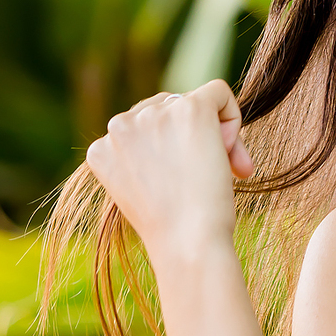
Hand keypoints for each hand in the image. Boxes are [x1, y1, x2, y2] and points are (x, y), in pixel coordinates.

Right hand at [85, 80, 252, 267]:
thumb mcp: (144, 192)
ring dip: (213, 134)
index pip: (141, 130)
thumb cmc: (174, 230)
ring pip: (192, 103)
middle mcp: (120, 126)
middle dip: (191, 138)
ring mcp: (152, 114)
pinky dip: (233, 116)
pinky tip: (232, 150)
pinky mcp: (188, 108)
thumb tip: (184, 140)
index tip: (187, 181)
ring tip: (222, 171)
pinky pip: (219, 92)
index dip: (170, 151)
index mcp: (102, 148)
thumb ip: (148, 159)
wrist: (187, 242)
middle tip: (212, 178)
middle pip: (166, 111)